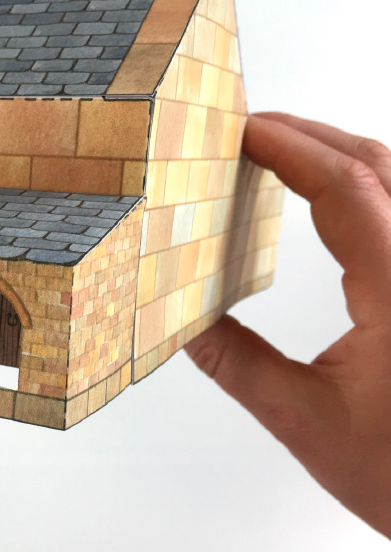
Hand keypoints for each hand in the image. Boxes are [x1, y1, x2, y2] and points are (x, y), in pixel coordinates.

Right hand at [186, 112, 390, 537]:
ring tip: (282, 151)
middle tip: (250, 130)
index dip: (290, 148)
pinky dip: (364, 186)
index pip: (346, 190)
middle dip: (311, 136)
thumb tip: (180, 323)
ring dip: (340, 155)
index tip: (242, 132)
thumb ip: (236, 363)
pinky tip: (333, 198)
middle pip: (378, 166)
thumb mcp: (304, 421)